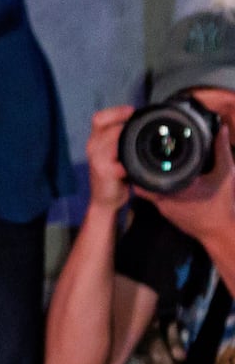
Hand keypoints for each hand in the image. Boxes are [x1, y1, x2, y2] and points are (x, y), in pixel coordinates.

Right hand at [85, 105, 134, 213]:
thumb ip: (121, 141)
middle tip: (141, 124)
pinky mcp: (104, 171)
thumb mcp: (113, 155)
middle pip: (105, 125)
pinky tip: (138, 162)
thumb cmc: (112, 176)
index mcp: (95, 141)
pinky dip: (130, 160)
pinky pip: (120, 160)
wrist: (104, 200)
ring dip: (127, 138)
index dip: (115, 112)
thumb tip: (141, 126)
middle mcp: (92, 147)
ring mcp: (97, 159)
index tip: (132, 110)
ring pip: (112, 139)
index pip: (99, 118)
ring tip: (140, 141)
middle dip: (124, 123)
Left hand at [143, 121, 234, 245]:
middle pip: (142, 180)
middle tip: (144, 153)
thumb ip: (222, 151)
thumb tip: (220, 130)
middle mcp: (163, 200)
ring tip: (154, 164)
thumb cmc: (223, 205)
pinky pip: (157, 198)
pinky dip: (159, 188)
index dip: (137, 162)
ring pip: (148, 189)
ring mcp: (164, 209)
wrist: (222, 233)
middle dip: (143, 167)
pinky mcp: (168, 215)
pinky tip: (166, 179)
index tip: (139, 150)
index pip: (143, 174)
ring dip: (151, 178)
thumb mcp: (226, 174)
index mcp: (174, 189)